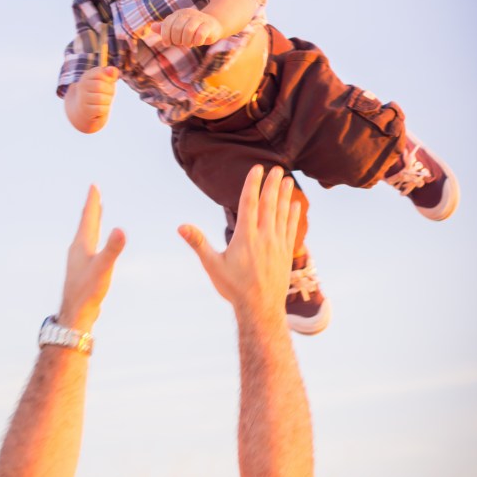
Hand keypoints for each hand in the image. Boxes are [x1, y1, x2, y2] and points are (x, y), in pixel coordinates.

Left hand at [58, 185, 124, 333]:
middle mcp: (78, 249)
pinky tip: (95, 244)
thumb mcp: (103, 268)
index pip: (88, 218)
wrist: (76, 314)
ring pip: (86, 235)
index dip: (92, 202)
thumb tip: (121, 230)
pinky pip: (89, 247)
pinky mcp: (83, 270)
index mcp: (81, 245)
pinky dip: (93, 237)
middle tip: (94, 193)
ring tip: (97, 214)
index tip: (94, 186)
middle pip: (86, 223)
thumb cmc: (88, 291)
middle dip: (92, 208)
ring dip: (92, 222)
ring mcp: (79, 260)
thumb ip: (113, 249)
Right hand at [75, 65, 118, 127]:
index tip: (108, 83)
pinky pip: (100, 109)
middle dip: (109, 91)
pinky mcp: (85, 110)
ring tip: (105, 102)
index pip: (100, 72)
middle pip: (100, 86)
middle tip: (108, 94)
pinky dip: (105, 109)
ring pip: (101, 98)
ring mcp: (82, 98)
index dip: (108, 79)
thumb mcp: (106, 82)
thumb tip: (113, 70)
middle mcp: (82, 86)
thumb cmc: (99, 94)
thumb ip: (110, 74)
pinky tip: (102, 109)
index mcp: (87, 76)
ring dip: (107, 101)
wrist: (85, 112)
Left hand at [153, 8, 223, 46]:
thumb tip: (152, 27)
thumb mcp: (177, 28)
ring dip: (186, 41)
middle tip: (181, 43)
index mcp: (179, 14)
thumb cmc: (192, 29)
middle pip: (177, 28)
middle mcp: (188, 14)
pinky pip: (200, 34)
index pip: (167, 24)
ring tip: (188, 44)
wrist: (214, 25)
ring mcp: (199, 18)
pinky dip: (197, 42)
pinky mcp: (209, 25)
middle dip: (177, 40)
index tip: (168, 43)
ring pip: (188, 30)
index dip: (165, 36)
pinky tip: (197, 43)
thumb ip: (165, 28)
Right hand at [178, 166, 299, 320]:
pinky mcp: (286, 253)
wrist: (260, 309)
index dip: (253, 184)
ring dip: (285, 196)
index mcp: (245, 237)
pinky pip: (291, 229)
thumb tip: (181, 226)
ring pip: (282, 214)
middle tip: (275, 168)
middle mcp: (264, 237)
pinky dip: (293, 215)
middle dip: (272, 184)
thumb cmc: (233, 287)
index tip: (257, 168)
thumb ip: (198, 243)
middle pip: (269, 204)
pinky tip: (295, 204)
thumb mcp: (212, 265)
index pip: (249, 203)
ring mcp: (277, 244)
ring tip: (287, 180)